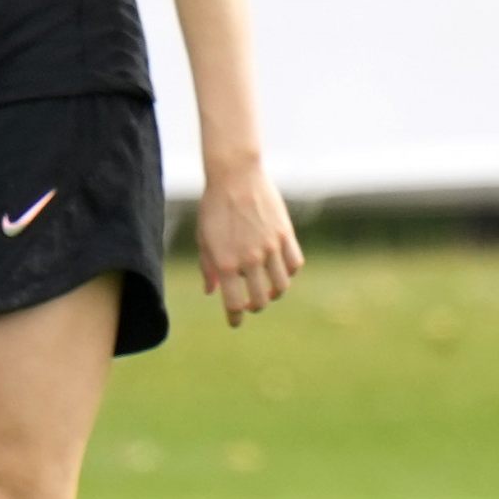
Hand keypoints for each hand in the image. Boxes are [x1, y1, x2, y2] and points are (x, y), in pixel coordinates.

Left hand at [198, 158, 303, 325]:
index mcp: (226, 263)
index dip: (234, 317)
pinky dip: (289, 272)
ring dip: (275, 293)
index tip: (235, 322)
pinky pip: (294, 263)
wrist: (235, 176)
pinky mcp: (286, 234)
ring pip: (282, 285)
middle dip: (255, 306)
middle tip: (250, 304)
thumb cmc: (214, 206)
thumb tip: (211, 290)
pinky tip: (280, 269)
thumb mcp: (204, 238)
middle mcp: (250, 259)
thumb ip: (209, 267)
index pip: (233, 303)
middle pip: (261, 299)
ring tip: (269, 289)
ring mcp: (271, 248)